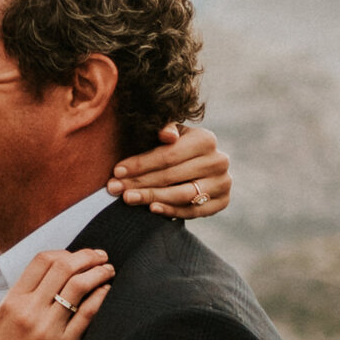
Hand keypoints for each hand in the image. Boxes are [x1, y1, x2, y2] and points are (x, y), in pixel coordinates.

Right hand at [0, 245, 110, 339]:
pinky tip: (107, 291)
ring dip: (98, 272)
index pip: (41, 261)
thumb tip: (47, 273)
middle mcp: (29, 311)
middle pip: (63, 267)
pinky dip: (101, 296)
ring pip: (79, 286)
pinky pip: (88, 313)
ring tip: (108, 270)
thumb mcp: (1, 322)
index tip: (76, 255)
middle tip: (101, 256)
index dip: (64, 252)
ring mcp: (48, 328)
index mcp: (11, 302)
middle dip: (87, 256)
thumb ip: (20, 297)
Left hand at [110, 120, 231, 217]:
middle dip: (140, 182)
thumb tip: (167, 135)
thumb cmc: (176, 148)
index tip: (116, 171)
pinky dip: (172, 211)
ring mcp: (223, 182)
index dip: (140, 164)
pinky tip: (152, 209)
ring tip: (128, 198)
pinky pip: (195, 211)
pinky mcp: (223, 201)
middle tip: (115, 188)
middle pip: (172, 176)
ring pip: (183, 194)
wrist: (198, 166)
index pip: (168, 155)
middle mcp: (218, 160)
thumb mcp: (169, 135)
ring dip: (152, 197)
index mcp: (206, 139)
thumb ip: (165, 128)